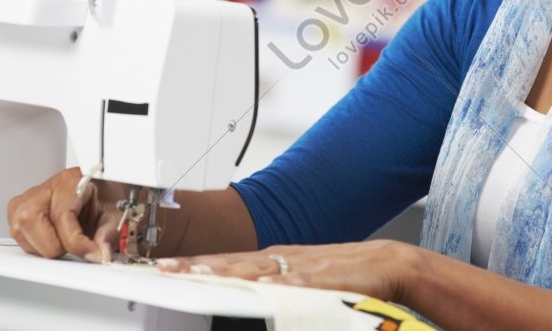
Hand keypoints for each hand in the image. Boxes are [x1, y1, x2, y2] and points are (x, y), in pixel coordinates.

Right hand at [7, 167, 121, 262]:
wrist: (97, 189)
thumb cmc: (104, 195)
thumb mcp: (114, 212)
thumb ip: (108, 233)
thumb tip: (100, 252)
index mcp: (69, 182)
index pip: (61, 216)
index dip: (77, 243)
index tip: (92, 253)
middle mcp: (43, 189)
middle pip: (31, 222)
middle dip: (56, 245)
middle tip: (77, 246)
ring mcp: (26, 200)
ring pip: (20, 232)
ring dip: (45, 247)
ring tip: (66, 241)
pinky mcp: (17, 212)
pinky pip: (19, 237)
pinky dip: (37, 246)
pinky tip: (54, 240)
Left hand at [156, 239, 419, 301]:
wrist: (385, 263)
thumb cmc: (342, 272)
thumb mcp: (299, 277)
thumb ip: (271, 284)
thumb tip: (242, 292)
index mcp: (274, 259)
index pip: (227, 261)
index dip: (196, 264)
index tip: (166, 267)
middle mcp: (282, 259)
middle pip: (233, 262)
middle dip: (199, 265)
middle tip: (168, 268)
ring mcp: (301, 267)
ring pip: (257, 269)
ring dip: (227, 271)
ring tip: (200, 273)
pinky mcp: (324, 279)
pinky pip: (298, 282)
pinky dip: (279, 284)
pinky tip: (262, 287)